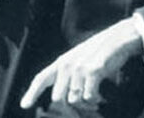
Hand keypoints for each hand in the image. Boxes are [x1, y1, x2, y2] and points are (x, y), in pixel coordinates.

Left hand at [20, 18, 142, 109]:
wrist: (119, 38)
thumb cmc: (100, 51)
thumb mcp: (80, 58)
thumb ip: (68, 74)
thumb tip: (62, 97)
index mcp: (62, 61)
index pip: (42, 78)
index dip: (32, 92)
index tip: (24, 105)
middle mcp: (67, 65)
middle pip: (58, 97)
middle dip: (70, 104)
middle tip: (84, 106)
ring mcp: (79, 68)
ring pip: (74, 99)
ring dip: (85, 103)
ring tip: (95, 99)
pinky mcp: (92, 72)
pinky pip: (88, 96)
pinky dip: (95, 99)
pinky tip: (100, 97)